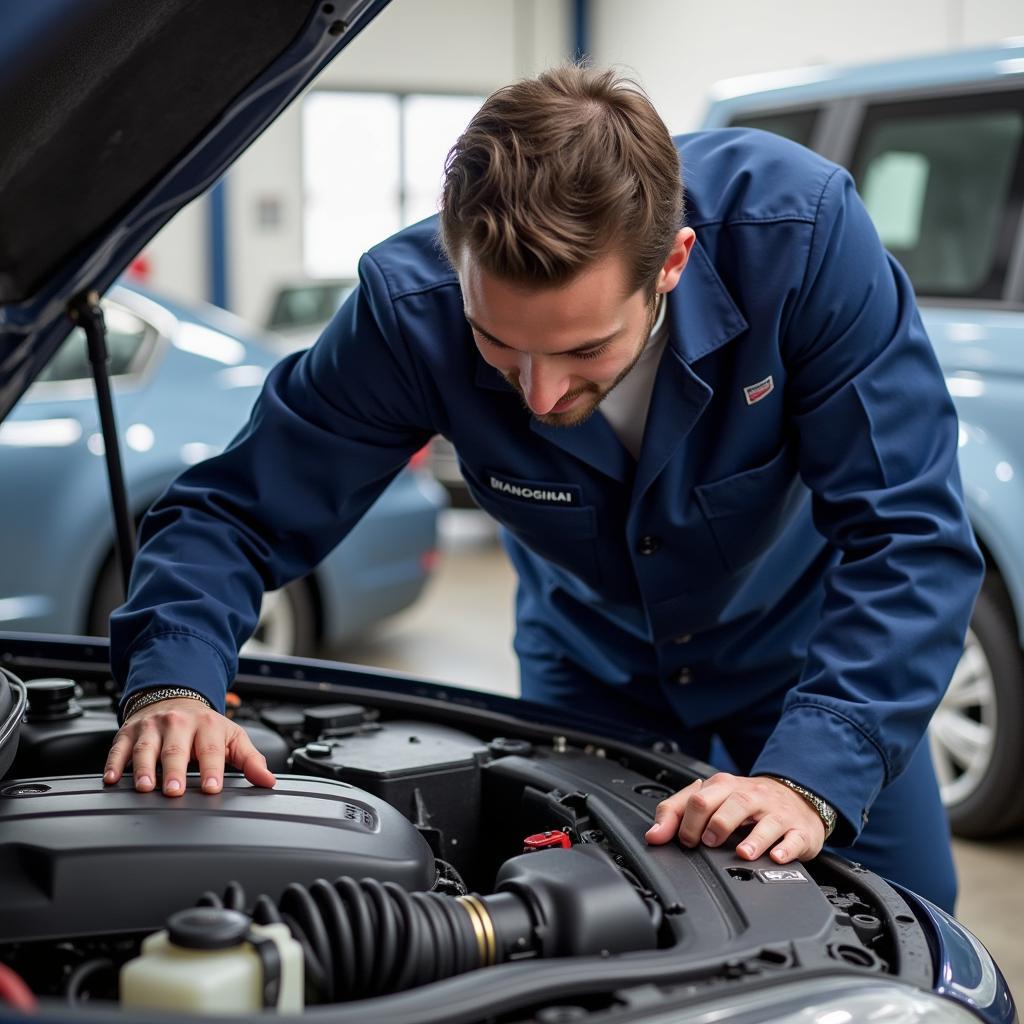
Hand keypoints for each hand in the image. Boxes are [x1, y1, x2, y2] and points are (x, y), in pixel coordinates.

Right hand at [103, 697, 276, 796]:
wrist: (175, 697)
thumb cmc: (205, 726)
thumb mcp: (232, 738)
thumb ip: (250, 760)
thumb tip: (268, 782)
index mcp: (207, 725)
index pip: (211, 749)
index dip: (211, 769)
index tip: (211, 789)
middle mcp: (178, 723)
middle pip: (176, 748)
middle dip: (174, 770)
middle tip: (173, 791)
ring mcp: (151, 727)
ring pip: (146, 748)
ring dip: (143, 768)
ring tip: (144, 787)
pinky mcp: (128, 732)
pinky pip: (118, 748)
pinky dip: (113, 763)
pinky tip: (111, 779)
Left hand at [645, 772, 825, 862]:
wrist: (797, 796)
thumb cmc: (747, 803)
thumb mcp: (711, 799)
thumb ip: (678, 813)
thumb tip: (653, 835)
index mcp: (725, 786)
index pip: (701, 797)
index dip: (688, 821)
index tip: (684, 841)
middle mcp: (752, 796)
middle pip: (733, 802)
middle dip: (717, 823)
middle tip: (707, 843)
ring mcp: (777, 812)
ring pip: (765, 820)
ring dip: (753, 838)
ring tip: (742, 854)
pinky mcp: (799, 830)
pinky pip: (794, 838)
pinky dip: (786, 849)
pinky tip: (776, 858)